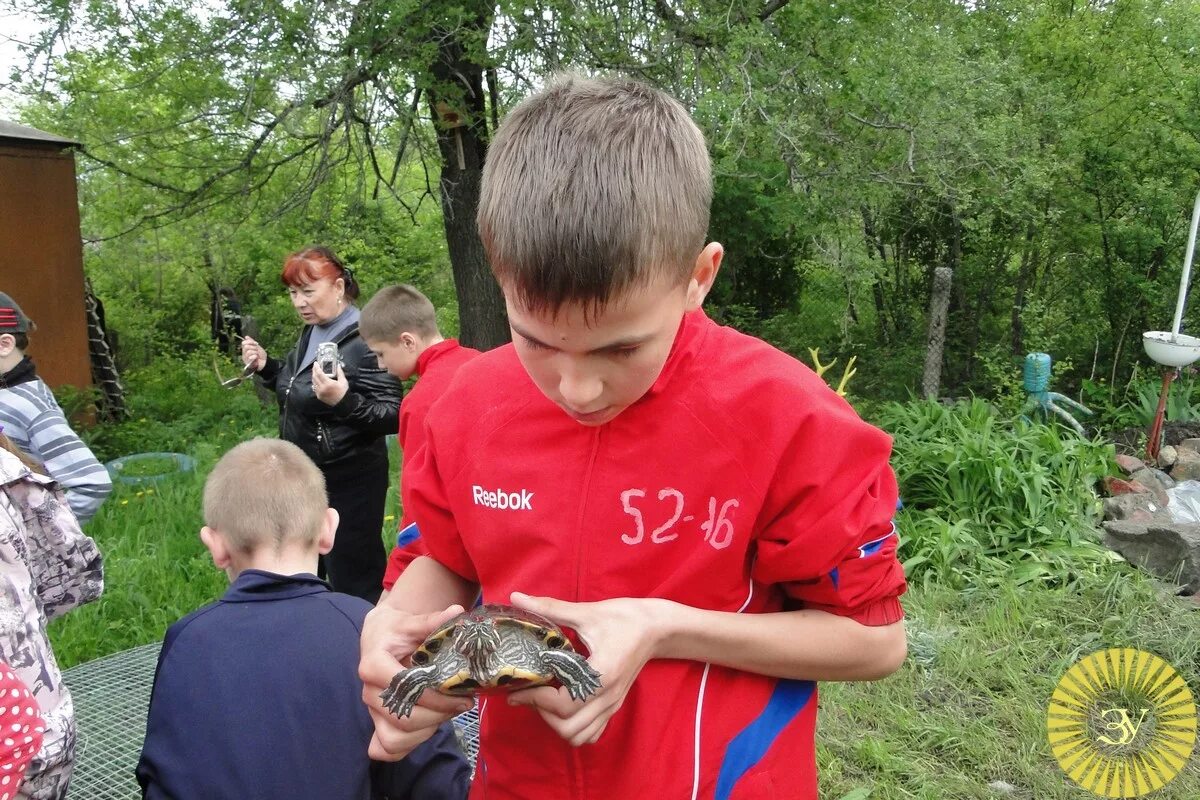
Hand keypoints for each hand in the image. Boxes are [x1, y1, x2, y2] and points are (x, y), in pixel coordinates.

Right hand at [241, 336, 266, 371]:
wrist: (265, 362)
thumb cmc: (261, 355)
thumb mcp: (257, 347)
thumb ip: (252, 342)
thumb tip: (246, 336)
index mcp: (246, 349)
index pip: (243, 343)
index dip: (249, 342)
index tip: (256, 343)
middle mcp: (244, 353)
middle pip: (246, 347)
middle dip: (253, 348)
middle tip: (257, 351)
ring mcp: (245, 358)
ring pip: (248, 352)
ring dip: (255, 353)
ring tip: (257, 355)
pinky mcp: (247, 362)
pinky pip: (250, 357)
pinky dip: (255, 356)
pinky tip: (256, 358)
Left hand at [312, 361, 348, 404]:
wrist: (342, 403)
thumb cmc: (343, 392)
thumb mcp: (343, 381)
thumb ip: (340, 373)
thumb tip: (338, 366)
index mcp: (328, 383)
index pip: (319, 373)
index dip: (316, 367)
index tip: (315, 363)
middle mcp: (322, 388)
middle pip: (315, 377)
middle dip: (314, 371)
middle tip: (315, 366)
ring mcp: (319, 392)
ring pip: (313, 382)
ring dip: (314, 376)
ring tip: (315, 372)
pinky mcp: (319, 396)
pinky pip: (314, 388)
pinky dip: (315, 383)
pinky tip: (317, 381)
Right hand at [359, 603, 473, 760]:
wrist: (380, 637)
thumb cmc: (397, 630)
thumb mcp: (413, 621)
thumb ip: (434, 620)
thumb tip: (457, 612)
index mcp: (373, 665)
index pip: (403, 687)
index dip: (434, 695)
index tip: (462, 694)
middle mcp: (368, 691)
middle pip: (402, 717)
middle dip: (438, 714)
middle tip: (462, 704)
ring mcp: (371, 711)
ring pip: (395, 737)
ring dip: (426, 731)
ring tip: (447, 714)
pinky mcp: (376, 724)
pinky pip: (385, 748)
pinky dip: (407, 746)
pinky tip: (427, 729)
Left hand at [506, 592, 666, 746]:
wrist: (657, 628)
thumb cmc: (625, 618)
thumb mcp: (587, 612)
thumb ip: (550, 608)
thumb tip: (516, 597)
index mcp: (601, 675)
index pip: (563, 705)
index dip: (536, 699)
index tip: (519, 688)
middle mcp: (608, 696)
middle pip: (569, 728)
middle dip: (543, 714)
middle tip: (531, 692)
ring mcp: (613, 704)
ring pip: (580, 736)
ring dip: (557, 724)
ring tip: (545, 700)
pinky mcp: (614, 705)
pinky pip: (592, 732)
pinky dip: (573, 727)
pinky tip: (563, 705)